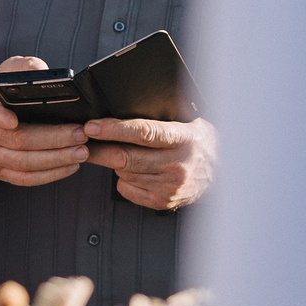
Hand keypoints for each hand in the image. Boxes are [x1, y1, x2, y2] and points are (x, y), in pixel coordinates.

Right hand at [0, 57, 88, 186]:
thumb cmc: (8, 91)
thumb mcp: (14, 71)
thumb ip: (28, 68)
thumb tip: (45, 73)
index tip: (13, 121)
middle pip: (18, 139)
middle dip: (53, 138)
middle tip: (81, 134)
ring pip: (24, 163)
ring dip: (56, 159)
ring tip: (82, 152)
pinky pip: (25, 179)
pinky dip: (50, 175)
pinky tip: (71, 166)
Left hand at [83, 116, 216, 210]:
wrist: (223, 172)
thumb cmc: (198, 142)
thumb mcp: (186, 122)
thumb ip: (159, 117)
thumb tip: (123, 104)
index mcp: (183, 139)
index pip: (143, 133)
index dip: (114, 129)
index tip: (92, 126)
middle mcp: (176, 164)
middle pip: (126, 157)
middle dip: (99, 148)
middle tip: (83, 139)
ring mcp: (170, 186)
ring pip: (124, 173)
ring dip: (114, 162)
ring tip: (118, 151)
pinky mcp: (163, 201)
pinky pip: (127, 189)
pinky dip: (123, 179)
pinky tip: (133, 169)